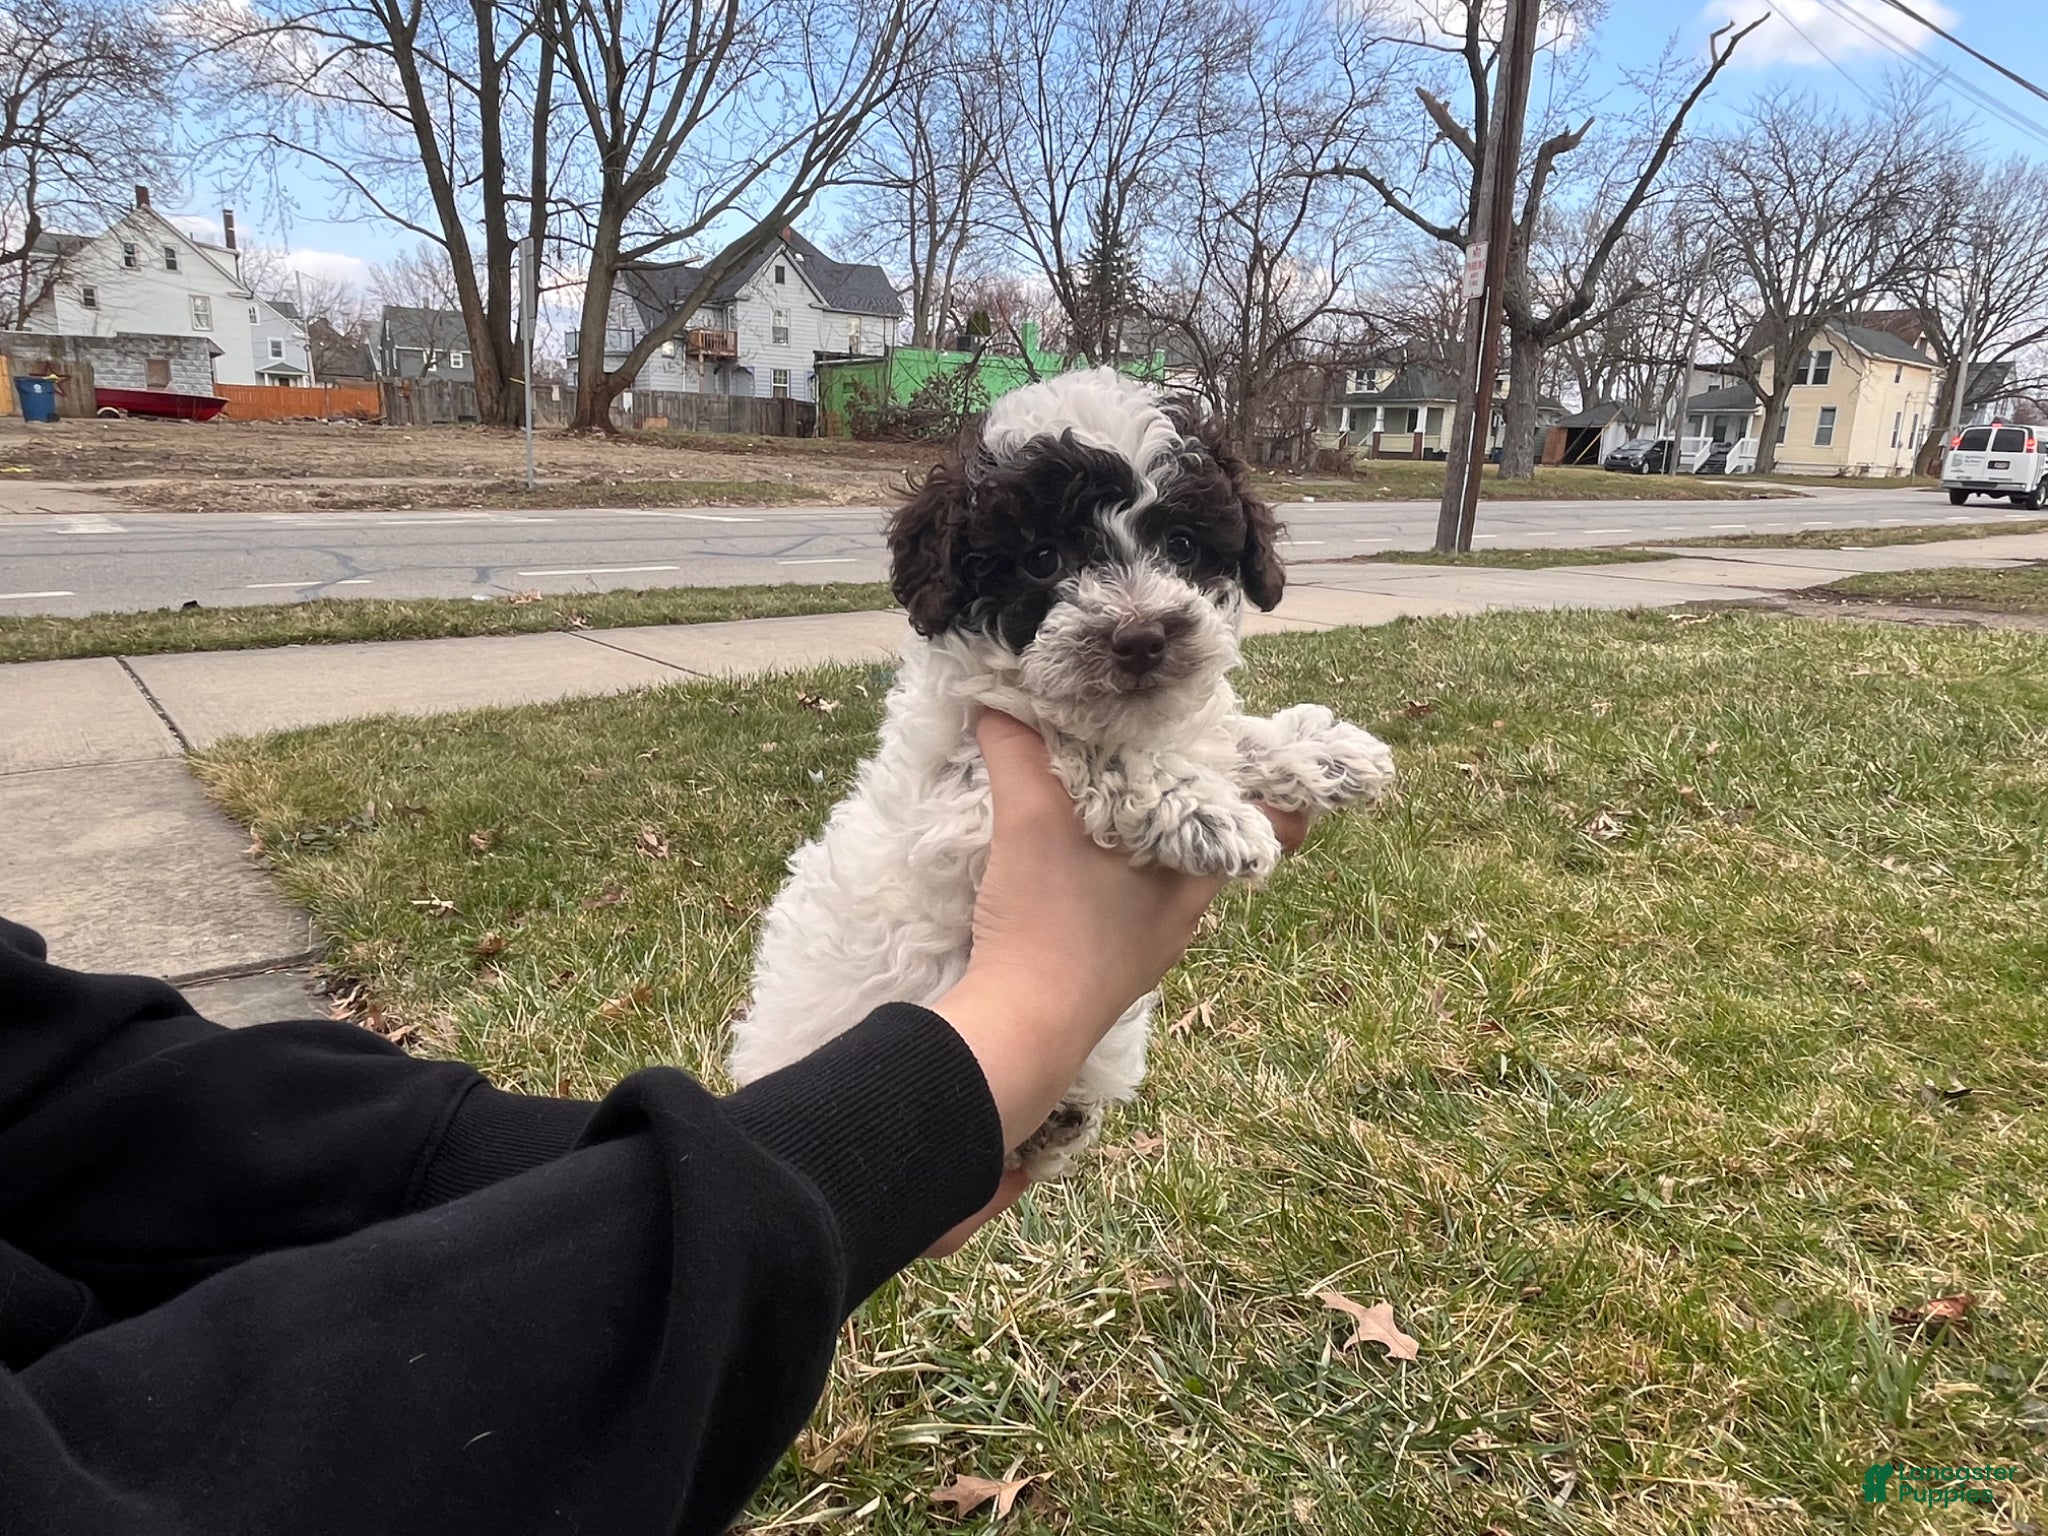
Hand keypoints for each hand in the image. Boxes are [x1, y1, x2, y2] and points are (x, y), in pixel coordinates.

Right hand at [933, 710, 1305, 1159]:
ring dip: (1145, 838)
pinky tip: (1070, 863)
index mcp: (1196, 871)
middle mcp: (1188, 911)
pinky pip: (1131, 907)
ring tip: (1104, 796)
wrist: (1022, 1032)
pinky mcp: (1115, 968)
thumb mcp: (1029, 820)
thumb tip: (996, 700)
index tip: (1245, 743)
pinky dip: (1113, 877)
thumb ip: (1018, 751)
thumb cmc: (1050, 923)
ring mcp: (1153, 945)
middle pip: (1213, 839)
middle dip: (1189, 793)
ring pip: (1169, 876)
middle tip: (1153, 750)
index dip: (1274, 783)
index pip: (1277, 822)